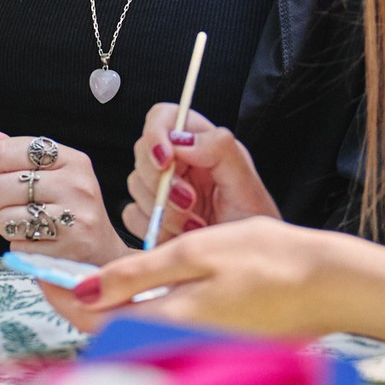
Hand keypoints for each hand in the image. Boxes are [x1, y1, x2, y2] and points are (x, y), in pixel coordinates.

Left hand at [0, 129, 130, 265]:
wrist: (103, 250)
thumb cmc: (71, 207)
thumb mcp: (53, 172)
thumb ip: (16, 152)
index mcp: (72, 160)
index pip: (6, 151)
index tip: (10, 176)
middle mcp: (75, 186)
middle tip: (15, 204)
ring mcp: (73, 219)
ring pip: (4, 217)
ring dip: (7, 224)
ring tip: (26, 222)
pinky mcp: (66, 250)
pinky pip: (17, 244)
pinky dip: (19, 244)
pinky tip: (37, 240)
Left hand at [39, 217, 356, 338]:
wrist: (329, 284)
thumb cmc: (269, 260)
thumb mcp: (195, 252)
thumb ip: (137, 275)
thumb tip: (83, 290)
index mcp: (170, 321)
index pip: (95, 322)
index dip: (60, 298)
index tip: (37, 272)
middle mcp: (180, 347)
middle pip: (109, 337)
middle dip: (79, 308)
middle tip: (59, 273)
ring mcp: (199, 353)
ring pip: (134, 339)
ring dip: (107, 314)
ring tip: (93, 280)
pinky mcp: (213, 350)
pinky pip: (162, 339)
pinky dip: (139, 319)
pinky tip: (140, 295)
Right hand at [122, 107, 279, 244]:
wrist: (246, 267)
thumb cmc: (253, 226)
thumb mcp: (246, 185)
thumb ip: (220, 150)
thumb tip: (182, 140)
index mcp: (201, 144)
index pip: (163, 117)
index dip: (156, 134)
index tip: (165, 160)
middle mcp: (178, 162)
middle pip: (143, 152)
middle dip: (163, 183)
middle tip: (190, 204)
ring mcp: (162, 190)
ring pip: (136, 185)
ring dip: (164, 210)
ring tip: (194, 225)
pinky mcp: (151, 217)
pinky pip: (132, 215)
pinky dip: (154, 228)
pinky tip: (179, 236)